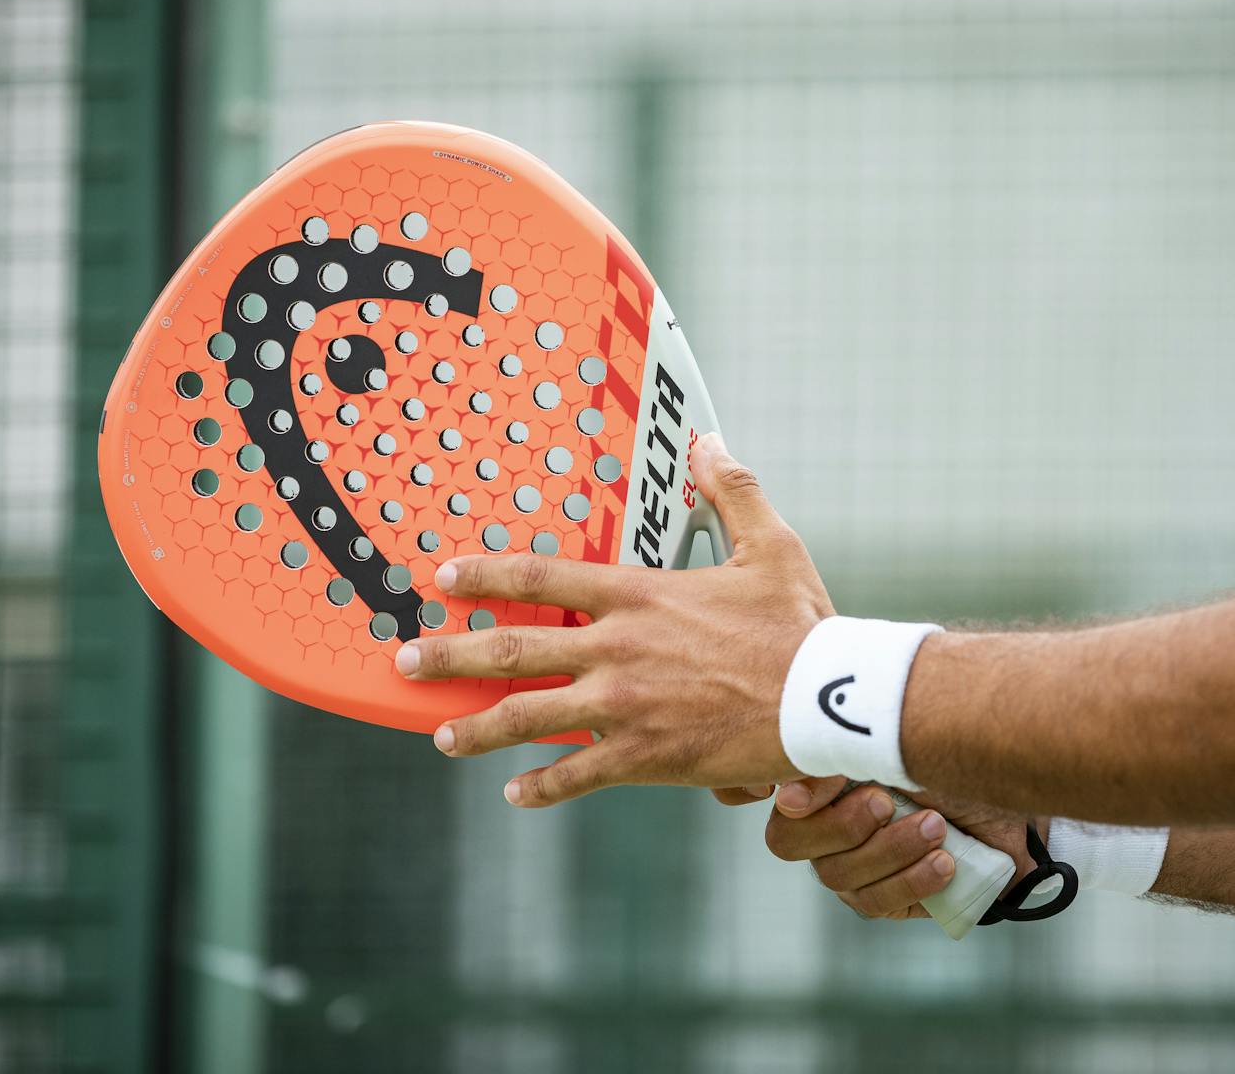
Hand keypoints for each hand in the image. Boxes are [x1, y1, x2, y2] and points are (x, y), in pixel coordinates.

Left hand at [392, 434, 833, 805]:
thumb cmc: (801, 623)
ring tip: (443, 735)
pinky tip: (517, 791)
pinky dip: (544, 786)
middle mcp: (619, 647)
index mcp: (640, 594)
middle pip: (515, 647)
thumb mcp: (770, 544)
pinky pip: (579, 774)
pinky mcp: (646, 756)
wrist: (827, 699)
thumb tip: (708, 442)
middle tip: (407, 661)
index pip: (543, 576)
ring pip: (531, 716)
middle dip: (453, 653)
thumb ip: (731, 490)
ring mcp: (626, 705)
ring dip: (479, 726)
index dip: (487, 575)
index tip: (445, 578)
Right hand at [747, 776, 1040, 919]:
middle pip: (792, 844)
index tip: (829, 784)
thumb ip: (843, 751)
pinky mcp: (891, 898)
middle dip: (842, 824)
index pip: (775, 801)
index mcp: (819, 782)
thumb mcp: (897, 739)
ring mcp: (855, 867)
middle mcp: (827, 826)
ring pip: (838, 876)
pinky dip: (912, 881)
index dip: (794, 799)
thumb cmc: (952, 748)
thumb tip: (790, 787)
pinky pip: (877, 904)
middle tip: (887, 801)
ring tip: (936, 827)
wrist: (1015, 786)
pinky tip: (945, 862)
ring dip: (889, 851)